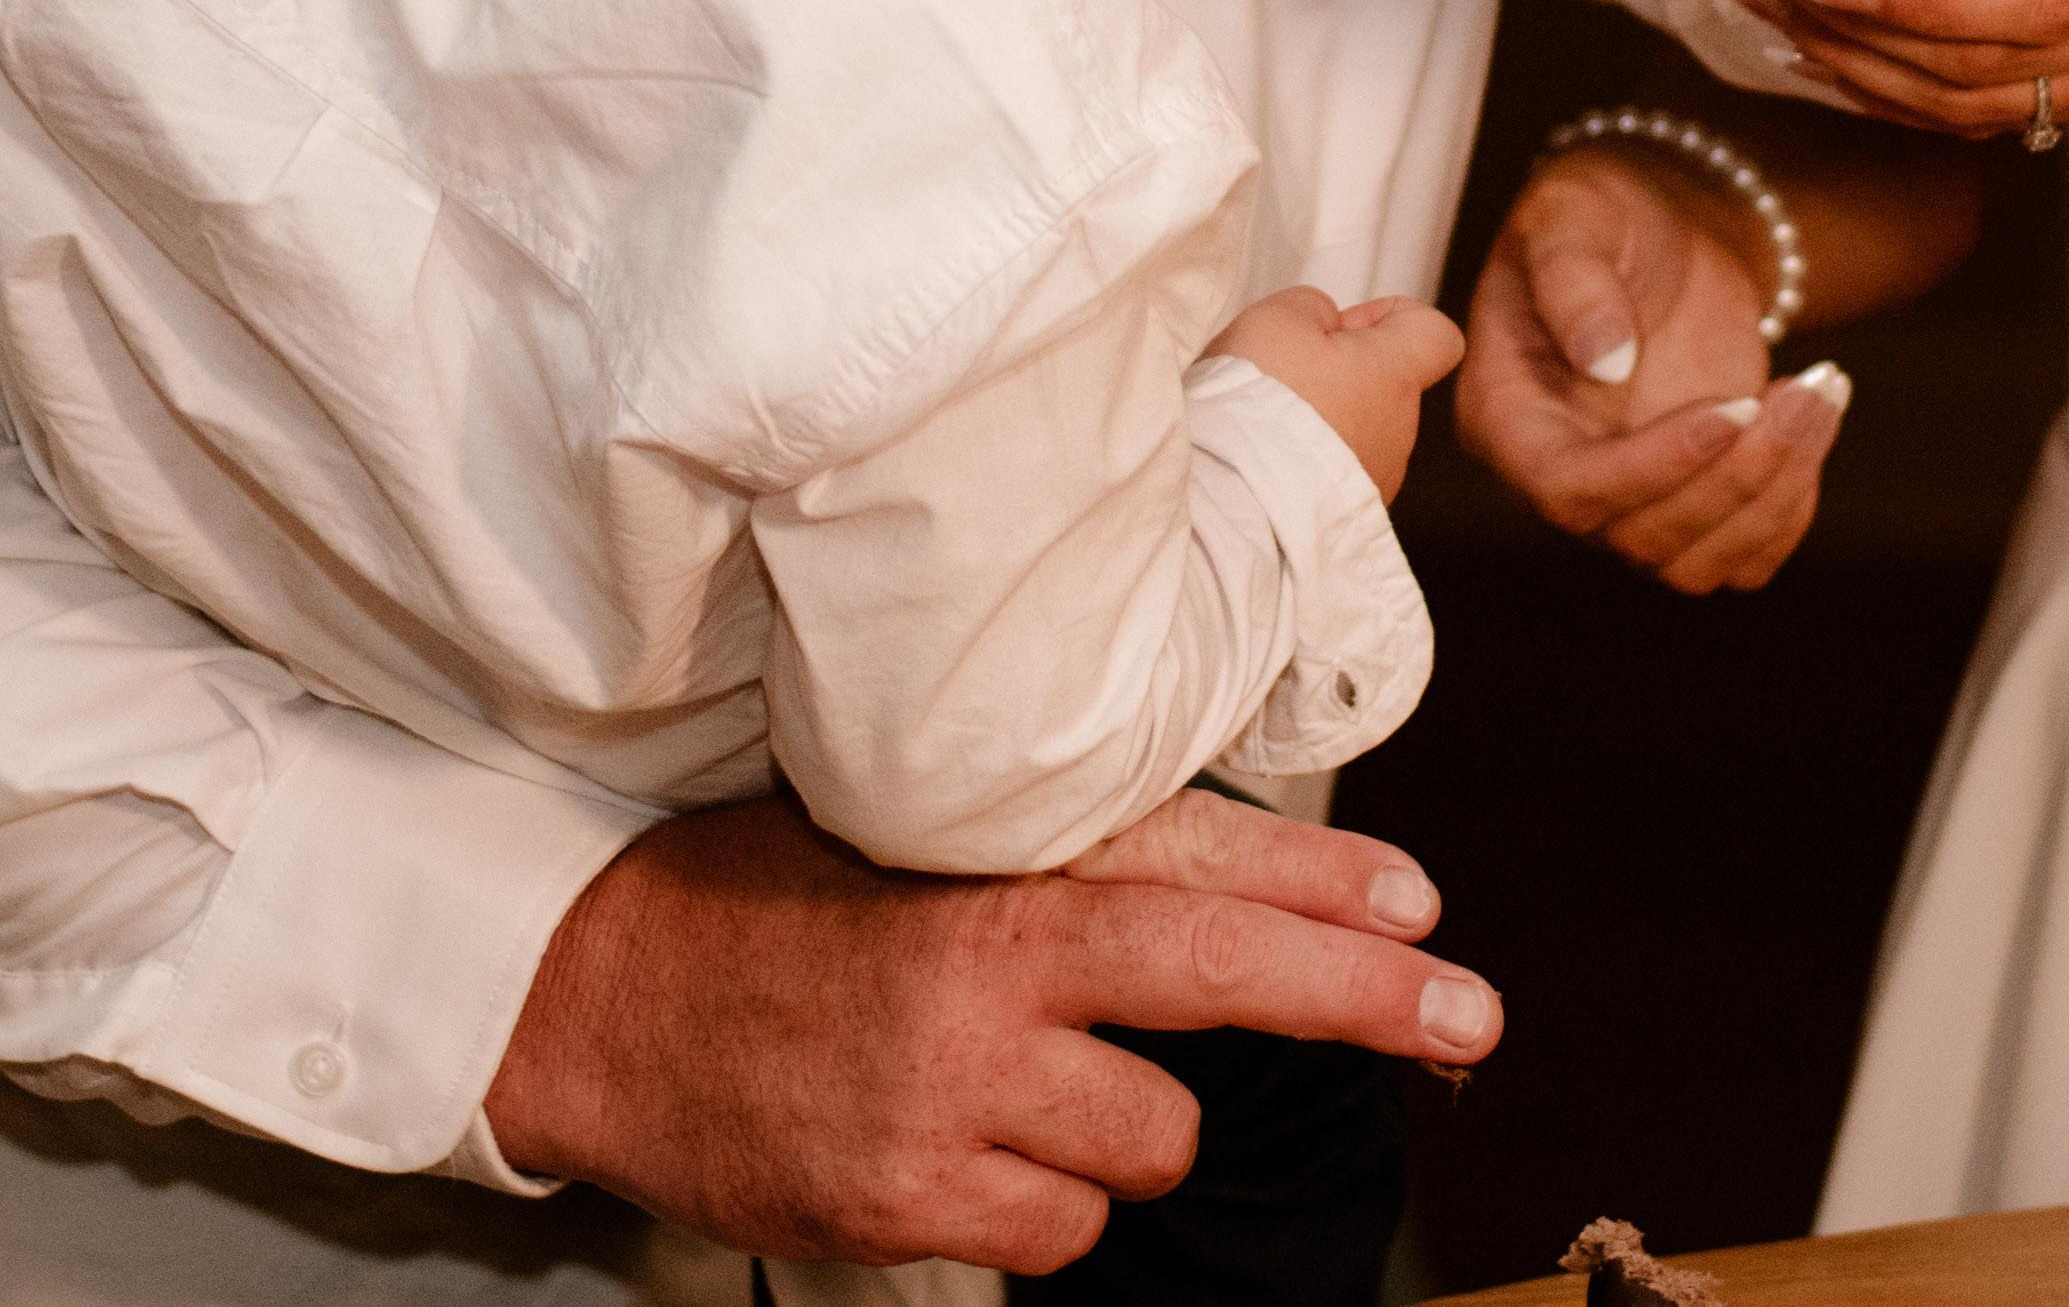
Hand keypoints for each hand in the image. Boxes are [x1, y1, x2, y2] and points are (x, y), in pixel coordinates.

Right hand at [481, 789, 1497, 1265]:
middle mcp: (982, 964)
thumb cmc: (779, 903)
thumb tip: (1254, 885)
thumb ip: (1071, 856)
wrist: (597, 999)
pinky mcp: (908, 1202)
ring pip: (1149, 1143)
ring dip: (1123, 1131)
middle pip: (1219, 977)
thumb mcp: (917, 835)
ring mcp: (949, 1092)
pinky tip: (966, 1158)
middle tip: (1471, 1021)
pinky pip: (1064, 1234)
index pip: (1194, 858)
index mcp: (989, 858)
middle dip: (1365, 1000)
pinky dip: (1043, 1211)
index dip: (1326, 888)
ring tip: (1024, 1090)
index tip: (1427, 912)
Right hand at [1208, 286, 1464, 500]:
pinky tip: (1265, 458)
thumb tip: (1323, 321)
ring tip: (1265, 421)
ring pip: (1356, 431)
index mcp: (1394, 374)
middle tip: (1285, 373)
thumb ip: (1313, 307)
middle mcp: (1398, 430)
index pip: (1436, 334)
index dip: (1393, 317)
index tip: (1347, 324)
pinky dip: (1304, 462)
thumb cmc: (1263, 407)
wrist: (1237, 497)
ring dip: (1318, 420)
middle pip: (1383, 384)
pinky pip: (1331, 475)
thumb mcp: (1279, 319)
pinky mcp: (1346, 516)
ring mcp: (1375, 478)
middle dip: (1337, 371)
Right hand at [1453, 144, 1845, 592]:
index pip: (1567, 488)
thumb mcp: (1572, 212)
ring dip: (1774, 492)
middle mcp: (1561, 473)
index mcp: (1507, 416)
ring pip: (1698, 562)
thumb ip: (1573, 277)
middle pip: (1642, 535)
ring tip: (1819, 393)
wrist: (1665, 228)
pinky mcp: (1693, 501)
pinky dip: (1791, 509)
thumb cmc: (1602, 211)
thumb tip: (1603, 357)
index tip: (1732, 408)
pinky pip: (1744, 558)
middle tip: (1805, 388)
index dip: (1653, 467)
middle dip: (1736, 475)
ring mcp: (1630, 497)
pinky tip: (1812, 422)